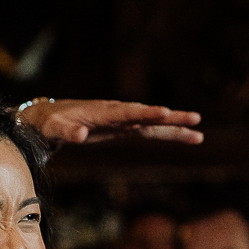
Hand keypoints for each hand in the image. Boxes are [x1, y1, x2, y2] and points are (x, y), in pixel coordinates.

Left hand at [25, 99, 202, 145]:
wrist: (50, 118)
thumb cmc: (50, 123)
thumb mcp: (53, 128)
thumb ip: (66, 131)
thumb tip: (79, 134)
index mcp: (101, 111)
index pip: (127, 112)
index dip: (145, 113)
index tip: (164, 112)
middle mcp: (117, 113)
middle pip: (148, 115)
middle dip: (170, 117)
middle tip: (194, 119)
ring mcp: (123, 120)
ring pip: (154, 123)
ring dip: (175, 127)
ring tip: (199, 134)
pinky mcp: (124, 128)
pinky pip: (151, 131)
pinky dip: (168, 133)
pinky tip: (188, 137)